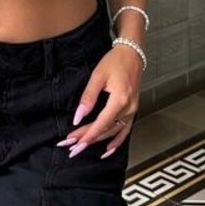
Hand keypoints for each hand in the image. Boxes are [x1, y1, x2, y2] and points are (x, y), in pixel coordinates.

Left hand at [56, 43, 142, 159]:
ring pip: (114, 132)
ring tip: (82, 148)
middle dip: (88, 139)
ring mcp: (133, 111)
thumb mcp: (98, 76)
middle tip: (71, 147)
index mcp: (120, 100)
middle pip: (106, 130)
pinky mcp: (133, 110)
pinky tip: (107, 150)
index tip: (74, 144)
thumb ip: (88, 97)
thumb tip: (78, 117)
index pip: (101, 124)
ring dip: (98, 141)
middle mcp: (129, 109)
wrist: (132, 54)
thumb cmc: (114, 62)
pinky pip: (126, 130)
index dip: (88, 135)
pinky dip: (117, 142)